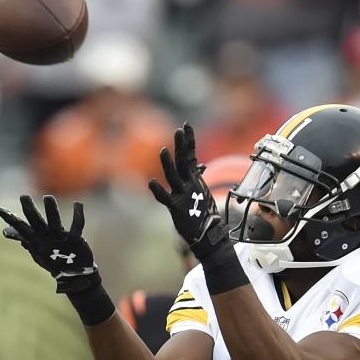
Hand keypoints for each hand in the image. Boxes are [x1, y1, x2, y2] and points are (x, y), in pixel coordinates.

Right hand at [0, 195, 99, 293]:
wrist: (73, 275)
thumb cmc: (53, 260)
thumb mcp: (36, 250)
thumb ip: (24, 239)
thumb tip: (7, 231)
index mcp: (35, 241)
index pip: (21, 228)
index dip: (10, 219)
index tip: (0, 209)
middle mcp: (46, 239)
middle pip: (36, 222)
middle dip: (30, 210)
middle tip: (23, 197)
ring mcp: (60, 239)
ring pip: (54, 221)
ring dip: (51, 209)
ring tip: (48, 197)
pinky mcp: (75, 240)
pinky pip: (77, 226)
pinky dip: (78, 216)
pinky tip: (77, 204)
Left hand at [149, 124, 229, 260]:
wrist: (208, 234)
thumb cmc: (202, 213)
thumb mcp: (199, 191)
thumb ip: (196, 177)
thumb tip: (199, 164)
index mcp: (194, 179)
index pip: (191, 155)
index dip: (188, 141)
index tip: (186, 126)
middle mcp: (189, 184)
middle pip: (184, 161)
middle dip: (182, 146)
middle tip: (180, 130)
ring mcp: (183, 195)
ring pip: (174, 176)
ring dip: (169, 164)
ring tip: (164, 150)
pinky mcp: (176, 208)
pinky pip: (165, 198)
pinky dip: (158, 191)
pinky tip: (151, 183)